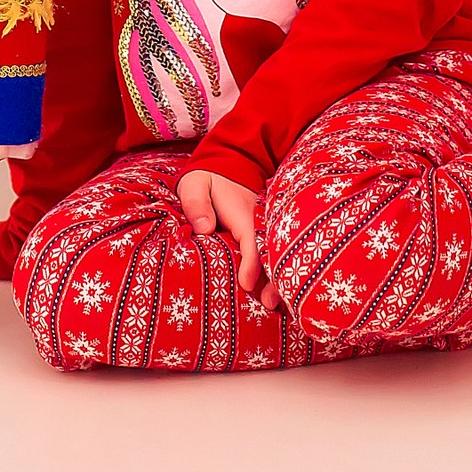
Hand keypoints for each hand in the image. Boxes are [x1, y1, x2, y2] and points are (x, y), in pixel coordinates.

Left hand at [178, 169, 273, 307]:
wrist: (228, 164)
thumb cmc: (207, 179)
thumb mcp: (195, 185)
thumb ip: (196, 203)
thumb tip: (204, 228)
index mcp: (244, 215)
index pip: (252, 242)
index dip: (252, 265)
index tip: (246, 285)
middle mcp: (259, 224)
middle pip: (271, 254)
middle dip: (273, 280)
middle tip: (269, 305)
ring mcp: (264, 230)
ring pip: (275, 258)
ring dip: (276, 281)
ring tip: (274, 306)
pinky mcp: (263, 235)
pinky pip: (270, 256)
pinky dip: (273, 274)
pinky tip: (275, 295)